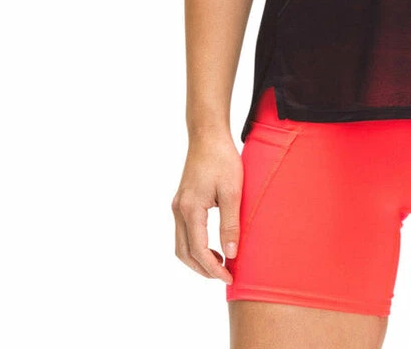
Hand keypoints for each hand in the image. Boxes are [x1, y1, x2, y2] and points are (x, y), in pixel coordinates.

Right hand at [172, 133, 242, 284]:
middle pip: (184, 253)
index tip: (230, 277)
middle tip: (225, 275)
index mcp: (190, 209)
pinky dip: (195, 245)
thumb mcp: (232, 191)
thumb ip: (230, 223)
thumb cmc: (222, 159)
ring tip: (220, 263)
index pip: (198, 251)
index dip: (214, 269)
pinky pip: (183, 232)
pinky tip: (212, 245)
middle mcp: (179, 210)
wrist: (208, 135)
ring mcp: (178, 205)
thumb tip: (231, 254)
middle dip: (203, 269)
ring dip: (197, 259)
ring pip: (181, 244)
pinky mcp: (181, 201)